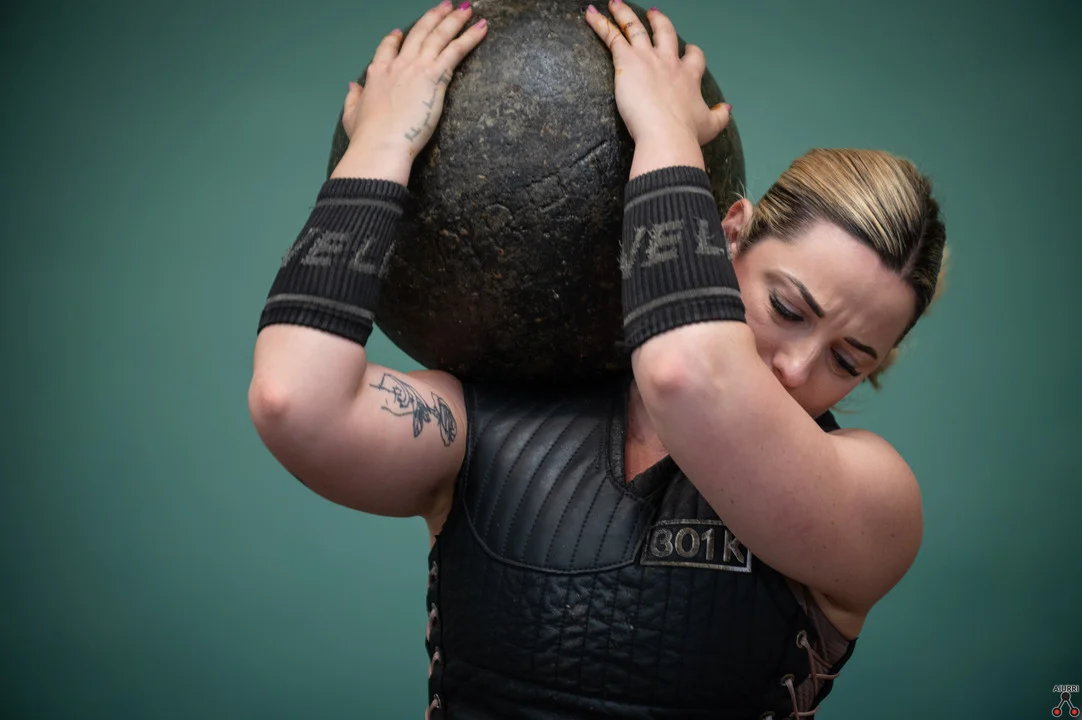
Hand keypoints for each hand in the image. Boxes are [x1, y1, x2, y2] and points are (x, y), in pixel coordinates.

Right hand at [332, 1, 487, 182]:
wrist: (380, 143)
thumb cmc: (367, 137)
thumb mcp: (351, 115)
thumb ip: (353, 98)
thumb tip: (351, 86)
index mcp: (377, 73)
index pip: (387, 48)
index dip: (395, 39)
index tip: (400, 32)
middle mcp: (398, 64)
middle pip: (418, 34)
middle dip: (433, 18)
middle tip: (445, 7)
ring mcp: (417, 67)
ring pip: (438, 36)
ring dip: (453, 20)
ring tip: (466, 9)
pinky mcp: (435, 76)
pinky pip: (456, 50)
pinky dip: (469, 37)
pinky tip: (481, 28)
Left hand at [584, 2, 729, 175]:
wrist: (667, 134)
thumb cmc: (686, 133)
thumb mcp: (710, 126)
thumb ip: (720, 116)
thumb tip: (727, 108)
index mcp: (689, 76)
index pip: (693, 56)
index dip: (691, 52)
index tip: (689, 50)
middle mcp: (669, 62)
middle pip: (665, 32)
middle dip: (659, 22)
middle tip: (654, 14)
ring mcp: (648, 58)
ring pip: (635, 28)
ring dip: (624, 14)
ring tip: (616, 3)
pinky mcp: (628, 61)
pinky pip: (612, 36)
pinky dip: (600, 24)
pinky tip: (590, 15)